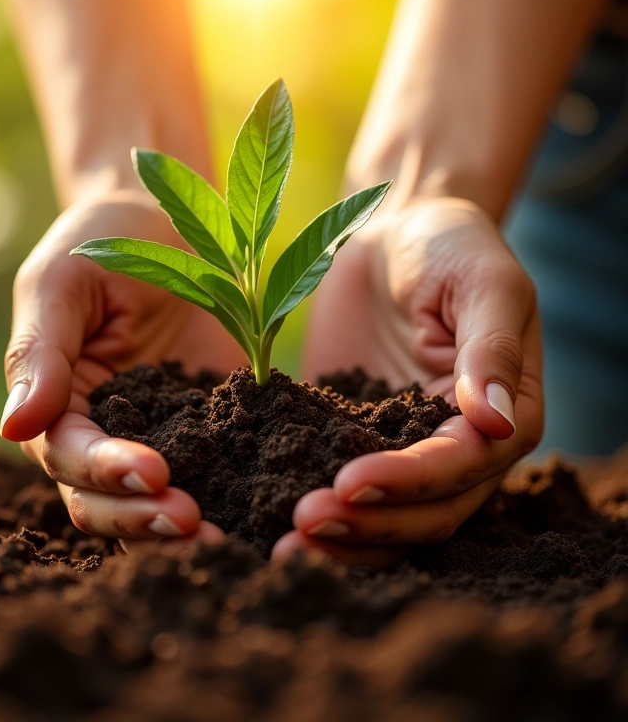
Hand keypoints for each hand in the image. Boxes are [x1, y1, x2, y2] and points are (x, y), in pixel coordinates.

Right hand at [0, 191, 245, 547]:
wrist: (172, 220)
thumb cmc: (104, 239)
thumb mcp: (62, 282)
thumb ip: (38, 353)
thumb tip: (12, 427)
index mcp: (57, 403)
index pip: (68, 455)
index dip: (103, 471)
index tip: (151, 473)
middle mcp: (104, 433)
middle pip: (106, 499)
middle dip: (141, 517)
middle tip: (190, 523)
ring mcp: (161, 435)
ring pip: (155, 503)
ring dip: (180, 527)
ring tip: (224, 537)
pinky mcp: (212, 428)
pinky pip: (216, 473)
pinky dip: (231, 497)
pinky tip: (260, 508)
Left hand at [272, 197, 542, 565]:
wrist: (395, 231)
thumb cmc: (450, 246)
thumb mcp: (484, 282)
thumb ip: (492, 349)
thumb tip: (495, 421)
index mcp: (504, 416)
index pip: (463, 467)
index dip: (410, 482)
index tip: (351, 480)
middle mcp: (457, 445)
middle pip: (425, 511)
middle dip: (369, 522)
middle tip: (306, 521)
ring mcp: (402, 444)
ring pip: (384, 513)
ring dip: (342, 534)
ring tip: (284, 540)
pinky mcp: (352, 432)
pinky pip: (336, 477)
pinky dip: (313, 499)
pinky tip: (268, 508)